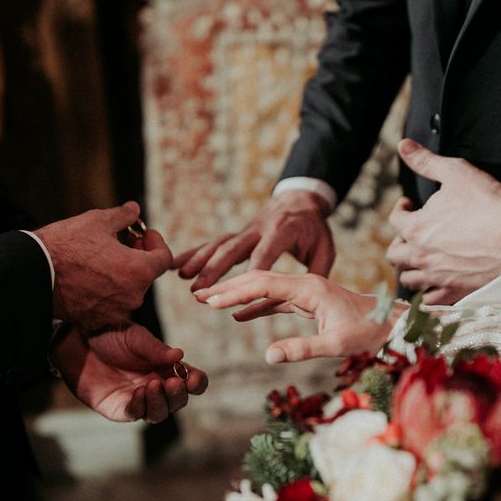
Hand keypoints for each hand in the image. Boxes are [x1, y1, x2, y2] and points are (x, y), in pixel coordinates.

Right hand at [35, 202, 172, 329]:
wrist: (32, 274)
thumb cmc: (67, 245)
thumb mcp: (98, 220)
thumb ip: (123, 216)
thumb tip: (134, 209)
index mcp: (139, 271)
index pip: (164, 259)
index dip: (156, 243)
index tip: (143, 233)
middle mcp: (133, 296)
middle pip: (146, 275)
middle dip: (139, 256)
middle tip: (123, 240)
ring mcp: (115, 311)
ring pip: (128, 290)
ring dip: (123, 273)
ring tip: (103, 257)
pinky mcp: (97, 320)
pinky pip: (110, 303)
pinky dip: (106, 289)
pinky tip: (90, 275)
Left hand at [54, 323, 207, 422]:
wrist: (76, 339)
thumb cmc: (109, 335)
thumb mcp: (136, 337)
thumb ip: (156, 349)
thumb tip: (180, 356)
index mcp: (166, 368)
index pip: (191, 382)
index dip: (196, 383)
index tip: (192, 377)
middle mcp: (155, 386)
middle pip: (178, 402)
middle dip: (179, 395)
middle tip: (173, 382)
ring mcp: (137, 399)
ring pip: (159, 414)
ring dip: (161, 403)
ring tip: (152, 385)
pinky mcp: (117, 408)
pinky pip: (134, 414)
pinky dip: (140, 406)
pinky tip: (139, 392)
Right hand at [174, 190, 334, 291]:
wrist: (301, 200)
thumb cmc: (315, 229)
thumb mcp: (325, 250)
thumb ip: (316, 273)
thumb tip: (306, 299)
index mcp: (282, 232)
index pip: (264, 255)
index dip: (248, 273)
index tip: (234, 293)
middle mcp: (259, 229)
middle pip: (233, 249)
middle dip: (214, 269)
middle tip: (198, 290)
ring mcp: (246, 230)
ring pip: (219, 244)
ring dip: (199, 260)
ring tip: (181, 278)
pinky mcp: (238, 233)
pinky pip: (214, 242)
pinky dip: (194, 253)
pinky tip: (175, 264)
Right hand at [194, 270, 404, 362]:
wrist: (395, 323)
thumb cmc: (371, 333)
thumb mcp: (337, 344)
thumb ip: (302, 349)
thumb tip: (268, 356)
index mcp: (308, 287)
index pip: (262, 284)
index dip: (234, 292)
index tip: (208, 302)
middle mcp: (304, 283)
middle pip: (258, 279)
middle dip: (228, 287)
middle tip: (198, 296)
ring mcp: (306, 290)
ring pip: (265, 287)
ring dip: (238, 294)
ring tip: (210, 302)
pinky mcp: (309, 300)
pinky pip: (276, 300)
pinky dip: (256, 306)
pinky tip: (239, 316)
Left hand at [386, 140, 500, 304]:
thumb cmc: (488, 203)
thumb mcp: (456, 173)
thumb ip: (426, 161)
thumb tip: (404, 146)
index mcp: (416, 228)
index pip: (395, 218)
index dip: (401, 208)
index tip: (410, 203)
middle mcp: (420, 256)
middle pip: (394, 254)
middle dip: (399, 242)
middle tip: (411, 235)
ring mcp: (435, 277)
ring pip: (408, 279)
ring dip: (410, 268)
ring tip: (420, 260)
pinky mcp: (453, 293)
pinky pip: (429, 301)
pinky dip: (426, 295)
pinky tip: (432, 287)